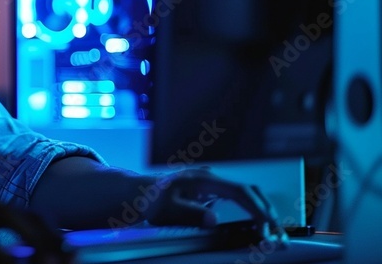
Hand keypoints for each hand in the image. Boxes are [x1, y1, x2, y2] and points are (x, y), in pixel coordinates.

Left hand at [143, 169, 287, 243]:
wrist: (137, 192)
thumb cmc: (149, 200)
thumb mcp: (165, 210)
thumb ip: (189, 214)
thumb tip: (213, 220)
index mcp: (202, 180)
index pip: (239, 191)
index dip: (257, 209)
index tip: (267, 226)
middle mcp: (210, 179)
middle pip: (249, 191)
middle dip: (267, 212)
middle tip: (278, 235)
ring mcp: (211, 184)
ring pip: (246, 194)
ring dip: (262, 212)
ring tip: (273, 233)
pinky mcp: (210, 192)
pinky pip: (238, 199)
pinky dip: (251, 211)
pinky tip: (258, 225)